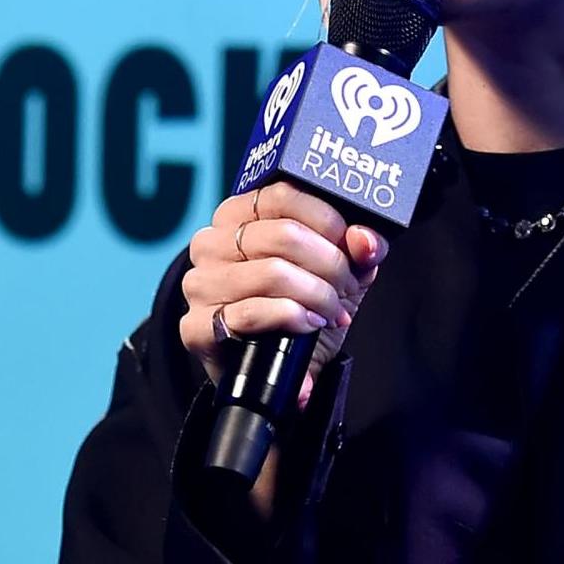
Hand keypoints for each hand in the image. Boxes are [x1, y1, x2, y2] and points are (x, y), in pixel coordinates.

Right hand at [178, 183, 388, 411]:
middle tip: (346, 286)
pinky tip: (310, 324)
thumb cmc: (299, 306)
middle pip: (284, 235)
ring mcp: (200, 284)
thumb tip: (366, 240)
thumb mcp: (335, 271)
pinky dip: (292, 317)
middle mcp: (210, 243)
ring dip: (316, 295)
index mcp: (237, 216)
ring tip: (332, 311)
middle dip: (330, 264)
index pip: (282, 194)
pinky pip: (251, 312)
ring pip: (272, 273)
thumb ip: (355, 249)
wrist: (272, 369)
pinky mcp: (197, 327)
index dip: (328, 219)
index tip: (351, 245)